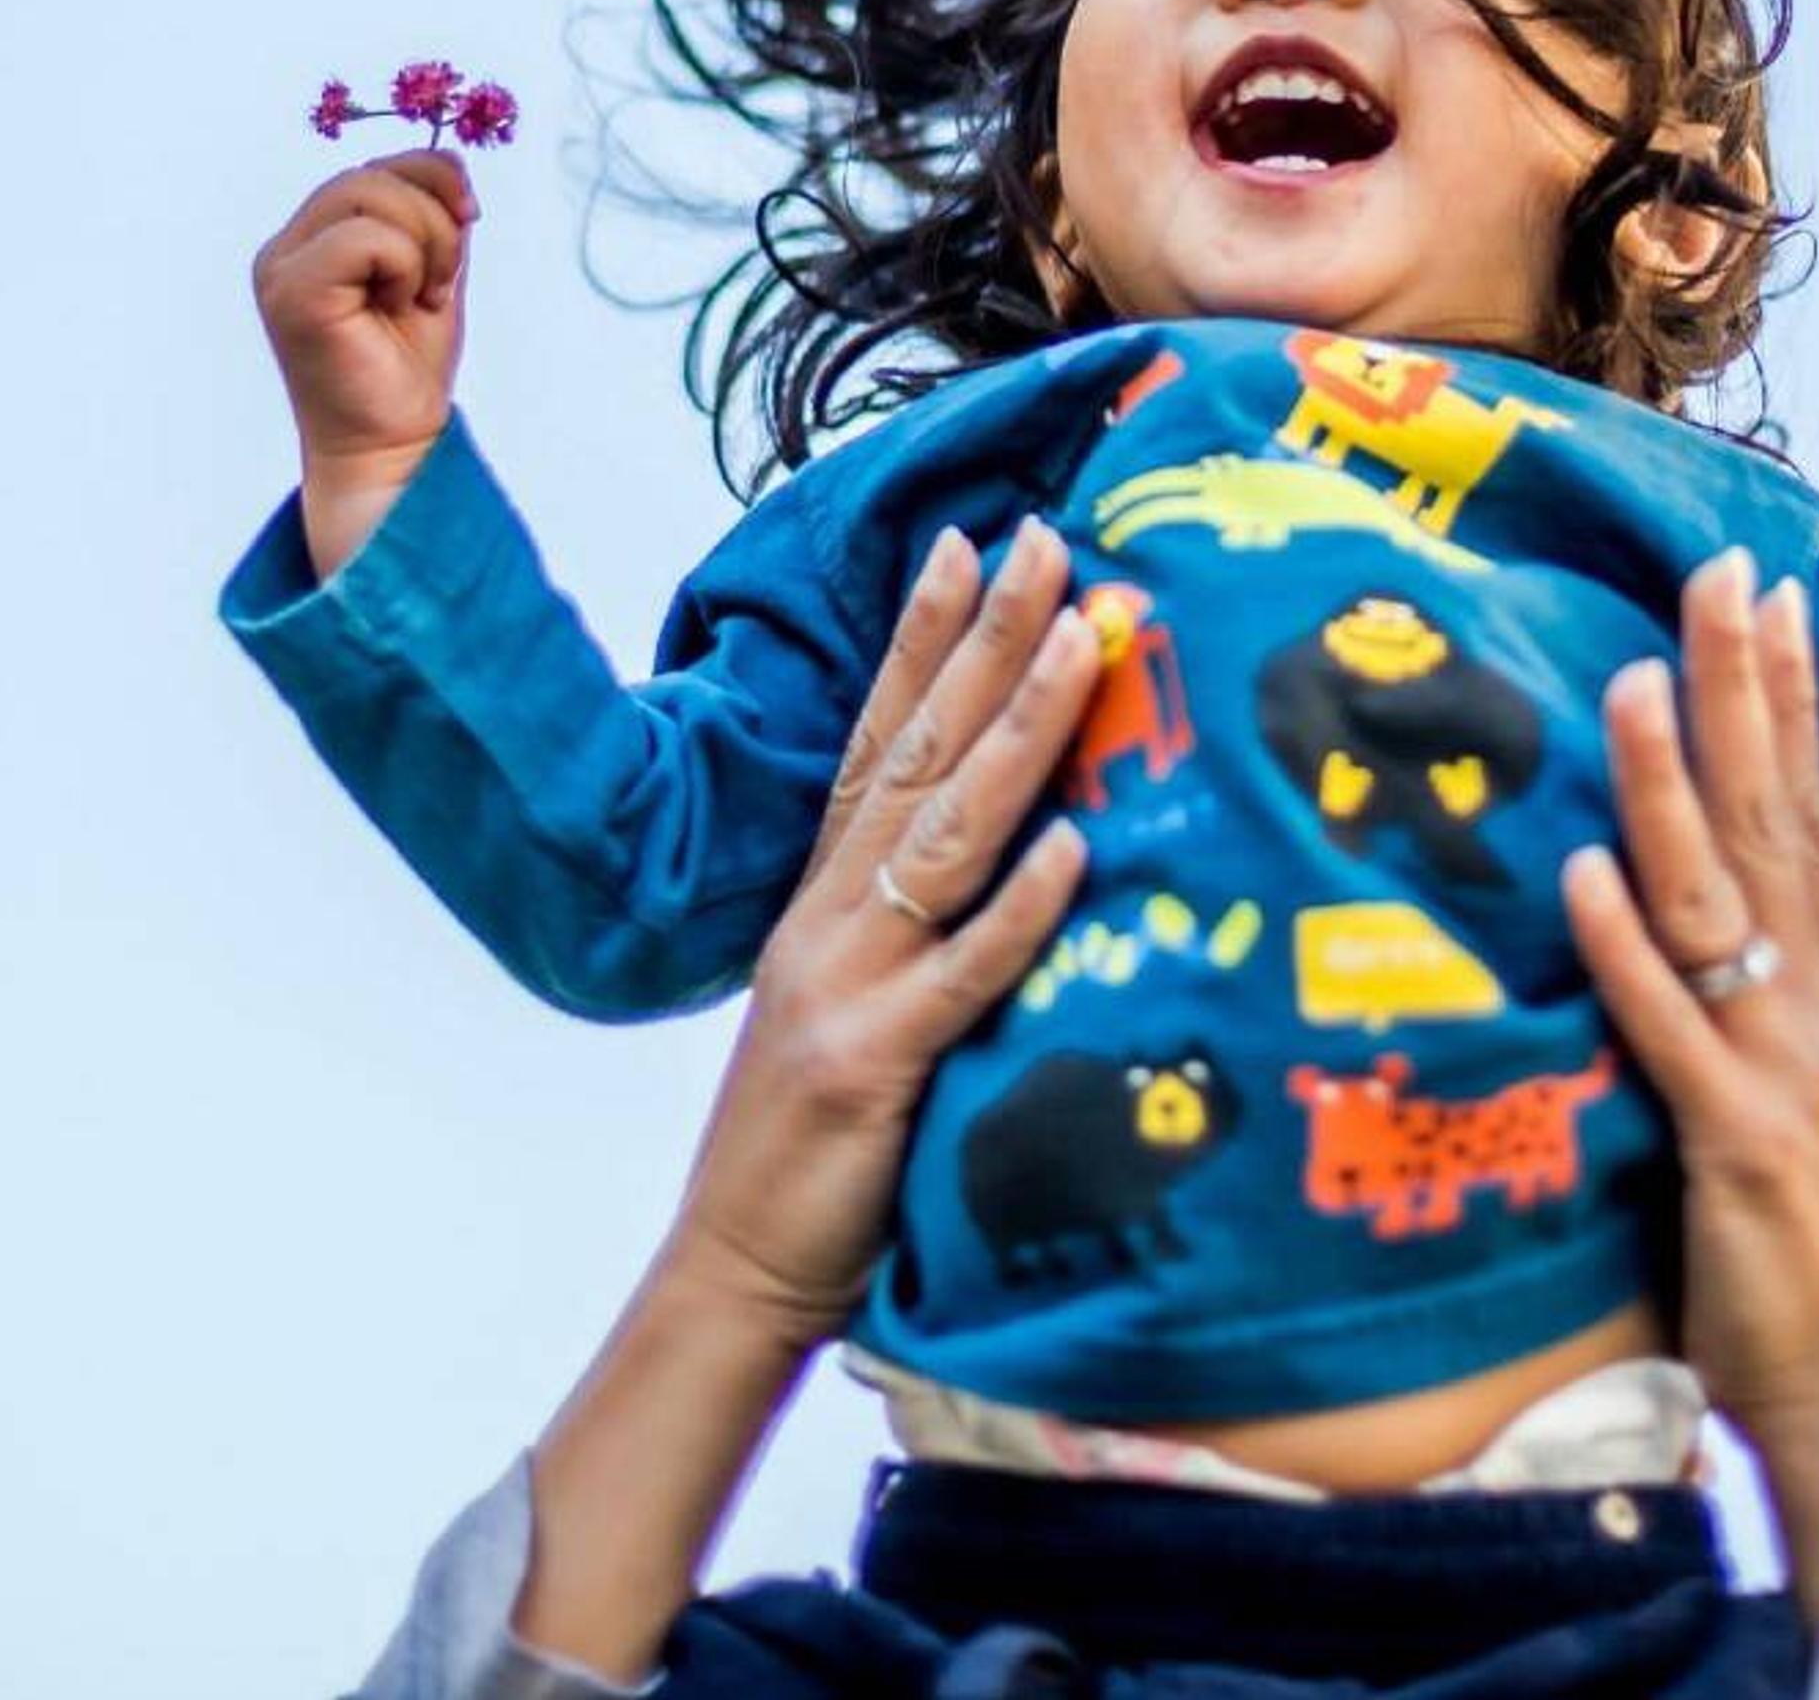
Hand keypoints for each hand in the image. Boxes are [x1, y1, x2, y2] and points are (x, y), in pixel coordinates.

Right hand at [248, 150, 479, 570]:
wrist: (393, 446)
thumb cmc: (407, 369)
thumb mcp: (434, 271)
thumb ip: (433, 217)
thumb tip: (453, 163)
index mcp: (314, 237)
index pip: (377, 165)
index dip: (435, 179)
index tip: (467, 224)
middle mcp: (288, 247)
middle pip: (373, 172)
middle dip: (435, 218)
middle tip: (439, 284)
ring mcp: (282, 268)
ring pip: (370, 194)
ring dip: (426, 245)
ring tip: (420, 297)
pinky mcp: (292, 292)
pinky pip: (364, 236)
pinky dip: (405, 266)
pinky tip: (398, 307)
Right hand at [658, 516, 1101, 1349]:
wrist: (733, 1277)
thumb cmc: (817, 1151)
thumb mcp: (856, 1009)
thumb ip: (913, 932)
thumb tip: (1005, 855)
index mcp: (826, 901)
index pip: (878, 739)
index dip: (921, 638)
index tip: (968, 541)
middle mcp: (831, 919)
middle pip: (917, 753)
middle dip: (985, 640)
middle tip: (1049, 542)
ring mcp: (847, 985)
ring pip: (947, 833)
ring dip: (1021, 730)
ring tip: (1085, 640)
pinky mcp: (875, 1066)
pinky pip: (964, 973)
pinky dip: (1020, 905)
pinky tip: (1078, 844)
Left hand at [1561, 552, 1818, 1626]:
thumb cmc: (1791, 1257)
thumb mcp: (1771, 1104)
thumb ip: (1733, 1013)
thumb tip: (1673, 929)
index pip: (1809, 815)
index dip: (1789, 702)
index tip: (1768, 594)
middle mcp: (1812, 1006)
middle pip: (1777, 818)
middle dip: (1745, 689)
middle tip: (1720, 570)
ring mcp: (1778, 1066)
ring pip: (1719, 896)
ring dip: (1672, 783)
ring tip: (1631, 676)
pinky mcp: (1734, 1140)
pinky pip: (1669, 1024)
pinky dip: (1626, 944)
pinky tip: (1584, 871)